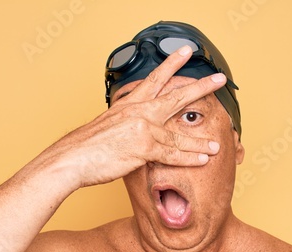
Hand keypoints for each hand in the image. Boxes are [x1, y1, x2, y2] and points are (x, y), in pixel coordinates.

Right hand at [50, 46, 226, 187]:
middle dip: (200, 87)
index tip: (185, 52)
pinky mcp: (143, 146)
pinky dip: (190, 157)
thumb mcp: (105, 128)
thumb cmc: (85, 148)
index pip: (154, 80)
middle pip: (176, 96)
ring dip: (200, 141)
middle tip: (219, 79)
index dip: (171, 65)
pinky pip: (173, 153)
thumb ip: (124, 127)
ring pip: (179, 134)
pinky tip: (204, 157)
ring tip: (218, 144)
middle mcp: (138, 111)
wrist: (71, 158)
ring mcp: (142, 127)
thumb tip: (129, 135)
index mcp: (128, 105)